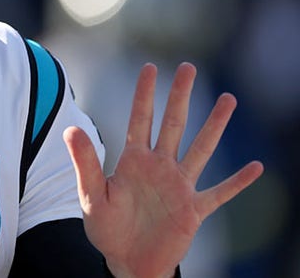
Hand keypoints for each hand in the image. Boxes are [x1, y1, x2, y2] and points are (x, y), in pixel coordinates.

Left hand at [63, 62, 262, 277]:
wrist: (127, 261)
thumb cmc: (107, 228)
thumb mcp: (91, 195)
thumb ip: (86, 163)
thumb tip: (70, 129)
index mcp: (133, 161)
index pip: (139, 119)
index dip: (144, 94)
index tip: (150, 67)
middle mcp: (159, 167)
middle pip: (172, 124)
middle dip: (180, 96)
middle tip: (188, 67)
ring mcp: (179, 187)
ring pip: (200, 150)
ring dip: (214, 126)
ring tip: (228, 99)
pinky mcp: (193, 210)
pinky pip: (219, 193)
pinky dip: (237, 182)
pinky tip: (256, 167)